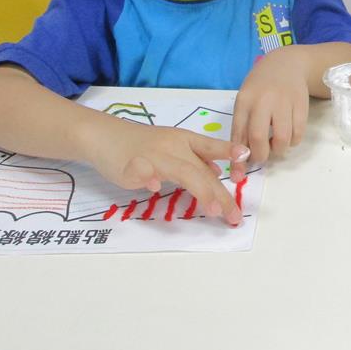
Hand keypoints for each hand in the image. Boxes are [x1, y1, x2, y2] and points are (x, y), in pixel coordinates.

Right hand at [84, 120, 248, 225]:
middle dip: (218, 194)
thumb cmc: (143, 144)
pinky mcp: (131, 165)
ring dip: (199, 190)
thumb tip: (217, 172)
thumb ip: (195, 160)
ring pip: (181, 171)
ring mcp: (152, 155)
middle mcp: (172, 146)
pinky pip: (141, 171)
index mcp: (184, 140)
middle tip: (232, 215)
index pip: (209, 146)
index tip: (246, 155)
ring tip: (212, 209)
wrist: (104, 135)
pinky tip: (154, 187)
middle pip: (200, 170)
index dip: (227, 150)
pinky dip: (148, 178)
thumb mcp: (173, 147)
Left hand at [231, 49, 310, 178]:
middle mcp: (263, 100)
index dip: (237, 158)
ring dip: (279, 149)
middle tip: (262, 158)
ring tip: (276, 144)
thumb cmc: (260, 87)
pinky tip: (289, 135)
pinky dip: (293, 141)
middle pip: (258, 137)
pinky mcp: (301, 104)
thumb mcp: (246, 100)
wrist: (286, 64)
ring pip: (282, 138)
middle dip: (260, 156)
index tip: (237, 175)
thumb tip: (240, 159)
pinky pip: (298, 133)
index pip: (238, 133)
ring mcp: (284, 101)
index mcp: (244, 100)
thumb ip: (242, 127)